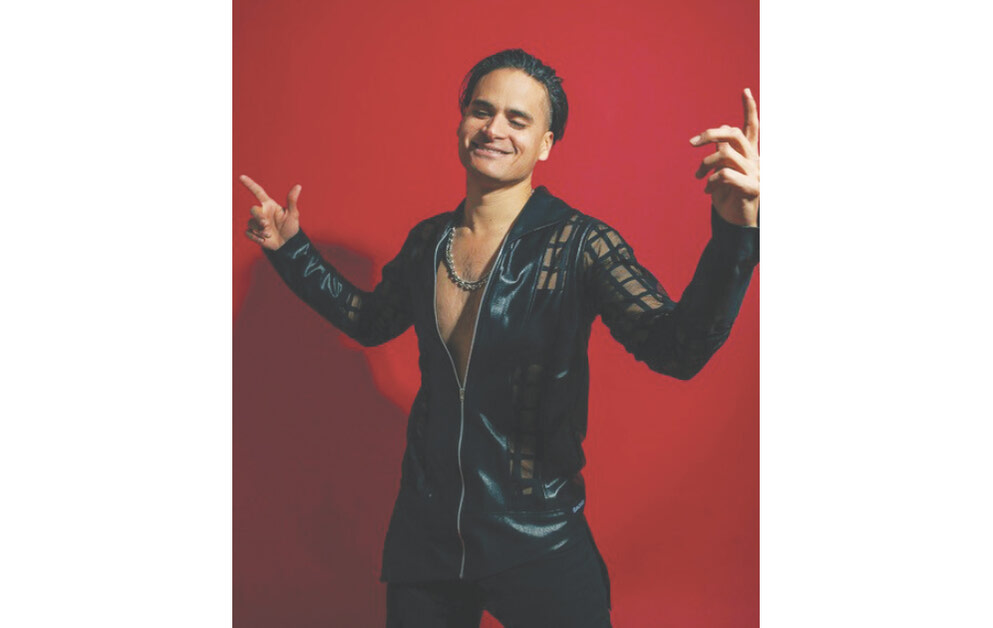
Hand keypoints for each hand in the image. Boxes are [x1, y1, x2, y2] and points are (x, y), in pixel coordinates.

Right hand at [240, 174, 301, 249]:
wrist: (287, 243)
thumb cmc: (290, 227)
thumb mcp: (293, 214)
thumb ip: (292, 201)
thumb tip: (298, 186)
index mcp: (269, 205)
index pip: (258, 192)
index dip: (250, 184)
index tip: (241, 177)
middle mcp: (262, 212)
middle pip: (253, 209)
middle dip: (258, 217)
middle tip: (266, 225)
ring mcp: (257, 222)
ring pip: (250, 223)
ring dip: (260, 230)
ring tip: (269, 235)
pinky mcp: (253, 232)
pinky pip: (248, 233)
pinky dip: (255, 237)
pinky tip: (264, 240)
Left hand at [690, 88, 758, 226]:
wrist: (734, 222)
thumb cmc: (725, 195)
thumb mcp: (720, 171)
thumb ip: (720, 154)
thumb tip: (715, 141)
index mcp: (747, 153)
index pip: (751, 126)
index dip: (749, 108)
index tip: (744, 90)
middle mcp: (754, 159)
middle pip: (733, 134)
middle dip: (710, 134)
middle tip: (691, 143)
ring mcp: (755, 173)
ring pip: (725, 153)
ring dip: (705, 164)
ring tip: (698, 176)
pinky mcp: (752, 187)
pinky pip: (726, 174)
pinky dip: (711, 181)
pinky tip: (707, 190)